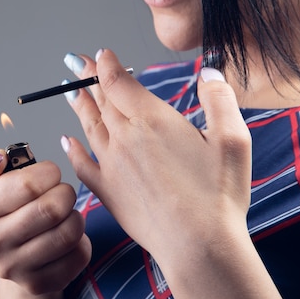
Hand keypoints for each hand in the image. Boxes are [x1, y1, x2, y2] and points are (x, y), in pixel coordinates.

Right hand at [0, 148, 90, 294]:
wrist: (16, 254)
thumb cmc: (11, 207)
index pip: (28, 185)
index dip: (49, 173)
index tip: (50, 174)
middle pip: (52, 209)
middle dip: (66, 194)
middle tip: (63, 194)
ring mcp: (14, 268)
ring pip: (69, 232)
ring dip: (76, 217)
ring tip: (66, 214)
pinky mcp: (37, 284)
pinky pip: (79, 256)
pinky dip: (82, 242)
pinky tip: (68, 238)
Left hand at [62, 49, 251, 264]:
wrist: (197, 245)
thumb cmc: (218, 195)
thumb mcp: (233, 140)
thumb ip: (219, 100)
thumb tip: (208, 72)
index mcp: (153, 121)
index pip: (119, 83)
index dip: (107, 65)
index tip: (100, 54)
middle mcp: (126, 139)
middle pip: (101, 101)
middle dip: (87, 78)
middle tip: (74, 62)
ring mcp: (112, 166)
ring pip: (89, 127)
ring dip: (78, 106)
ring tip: (68, 90)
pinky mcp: (108, 192)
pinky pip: (83, 165)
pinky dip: (72, 150)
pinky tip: (66, 141)